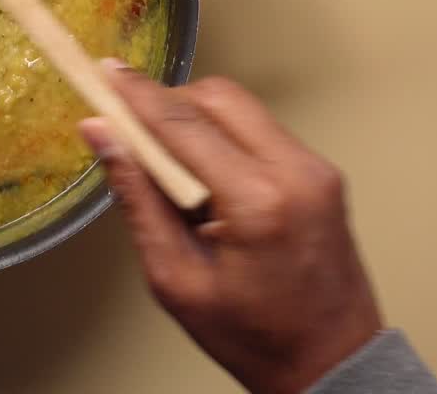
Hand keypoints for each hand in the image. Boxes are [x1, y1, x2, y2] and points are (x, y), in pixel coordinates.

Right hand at [79, 60, 381, 393]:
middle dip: (167, 102)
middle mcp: (296, 172)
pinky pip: (261, 130)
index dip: (138, 95)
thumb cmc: (256, 336)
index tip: (105, 75)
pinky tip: (204, 177)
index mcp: (259, 201)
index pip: (184, 123)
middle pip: (217, 97)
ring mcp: (316, 169)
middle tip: (128, 126)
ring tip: (167, 164)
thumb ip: (138, 198)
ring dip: (195, 120)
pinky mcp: (320, 173)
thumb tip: (104, 137)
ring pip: (240, 108)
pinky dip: (223, 137)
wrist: (331, 362)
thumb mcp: (175, 277)